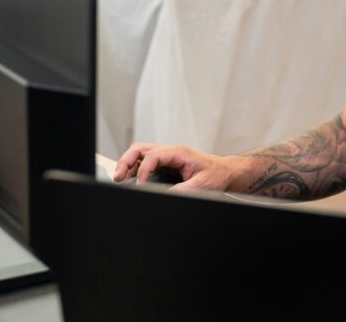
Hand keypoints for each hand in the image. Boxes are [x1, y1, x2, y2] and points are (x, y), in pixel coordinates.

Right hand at [114, 142, 239, 190]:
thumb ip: (182, 191)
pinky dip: (135, 170)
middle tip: (118, 177)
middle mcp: (170, 152)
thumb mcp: (202, 185)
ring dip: (128, 165)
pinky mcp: (166, 165)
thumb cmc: (217, 175)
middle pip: (140, 150)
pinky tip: (131, 180)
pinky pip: (145, 163)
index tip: (140, 185)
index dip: (143, 170)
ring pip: (140, 155)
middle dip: (126, 162)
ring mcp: (167, 157)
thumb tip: (164, 196)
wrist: (227, 173)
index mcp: (179, 153)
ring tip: (120, 179)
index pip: (152, 156)